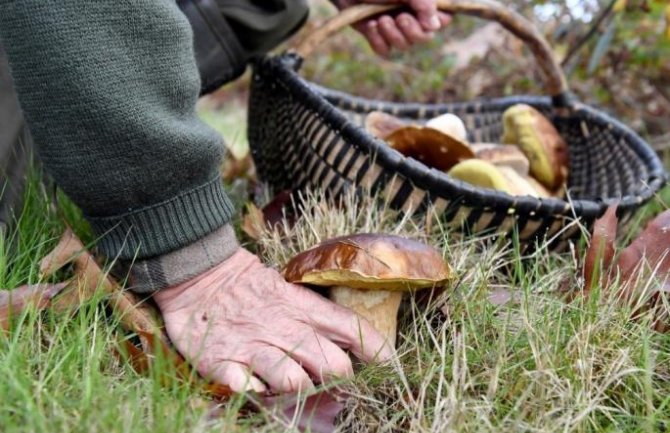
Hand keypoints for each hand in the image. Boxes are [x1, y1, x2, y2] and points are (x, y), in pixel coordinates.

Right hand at [153, 248, 391, 393]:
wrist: (199, 273)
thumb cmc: (248, 285)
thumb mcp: (288, 290)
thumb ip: (316, 315)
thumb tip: (349, 345)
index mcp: (303, 307)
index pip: (352, 329)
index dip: (378, 350)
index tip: (391, 366)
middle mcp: (284, 328)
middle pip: (333, 366)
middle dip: (339, 379)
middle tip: (330, 379)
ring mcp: (254, 347)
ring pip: (296, 382)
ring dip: (300, 390)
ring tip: (291, 384)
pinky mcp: (223, 362)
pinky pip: (249, 390)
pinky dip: (255, 393)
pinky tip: (253, 385)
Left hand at [334, 0, 450, 55]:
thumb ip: (424, 3)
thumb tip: (434, 25)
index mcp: (423, 1)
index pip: (445, 18)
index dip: (437, 21)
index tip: (425, 16)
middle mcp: (411, 14)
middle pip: (425, 37)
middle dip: (412, 31)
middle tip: (400, 18)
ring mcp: (394, 25)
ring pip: (404, 45)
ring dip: (393, 35)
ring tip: (380, 19)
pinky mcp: (376, 34)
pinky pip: (384, 50)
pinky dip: (377, 40)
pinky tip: (370, 25)